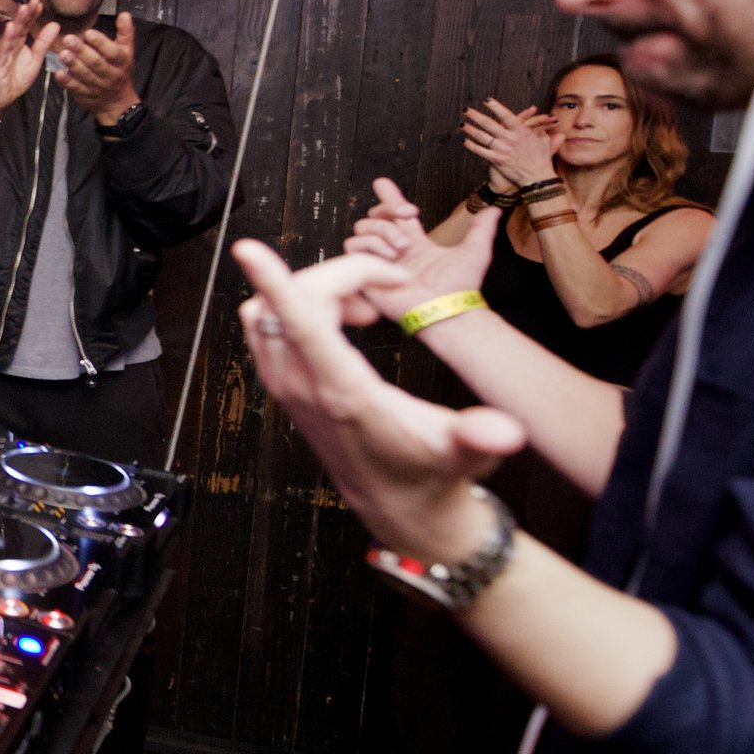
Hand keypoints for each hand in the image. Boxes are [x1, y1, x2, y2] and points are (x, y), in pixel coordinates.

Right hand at [0, 0, 59, 117]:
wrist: (2, 96)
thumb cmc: (16, 77)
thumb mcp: (35, 59)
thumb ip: (43, 43)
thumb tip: (55, 24)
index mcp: (18, 41)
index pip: (27, 25)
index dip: (33, 14)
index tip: (40, 2)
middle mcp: (9, 43)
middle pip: (19, 26)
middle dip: (26, 13)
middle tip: (34, 0)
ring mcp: (2, 52)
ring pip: (10, 34)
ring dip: (17, 21)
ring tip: (24, 9)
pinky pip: (3, 50)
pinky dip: (6, 39)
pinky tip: (10, 28)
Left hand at [53, 12, 137, 124]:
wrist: (116, 101)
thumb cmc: (119, 69)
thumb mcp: (126, 51)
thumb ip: (125, 32)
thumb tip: (124, 14)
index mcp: (121, 62)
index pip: (112, 52)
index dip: (101, 43)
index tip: (88, 33)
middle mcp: (110, 75)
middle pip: (96, 63)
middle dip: (82, 51)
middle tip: (68, 39)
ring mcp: (97, 86)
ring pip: (85, 75)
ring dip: (73, 64)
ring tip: (62, 53)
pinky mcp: (85, 95)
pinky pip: (75, 88)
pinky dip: (66, 81)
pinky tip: (58, 72)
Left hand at [232, 241, 525, 564]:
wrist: (397, 504)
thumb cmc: (431, 471)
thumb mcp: (464, 455)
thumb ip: (480, 439)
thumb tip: (505, 432)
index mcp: (343, 393)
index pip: (300, 327)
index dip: (276, 284)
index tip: (249, 249)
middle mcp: (301, 385)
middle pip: (295, 300)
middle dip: (343, 274)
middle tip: (390, 282)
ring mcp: (283, 383)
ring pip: (273, 307)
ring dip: (318, 288)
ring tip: (368, 305)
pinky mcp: (280, 381)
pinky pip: (270, 322)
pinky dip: (302, 304)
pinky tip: (347, 317)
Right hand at [340, 176, 494, 321]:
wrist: (446, 308)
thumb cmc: (461, 286)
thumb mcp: (475, 251)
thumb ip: (481, 229)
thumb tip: (494, 211)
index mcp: (415, 244)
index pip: (395, 215)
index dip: (388, 197)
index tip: (382, 184)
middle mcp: (394, 251)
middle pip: (375, 217)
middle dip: (388, 209)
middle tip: (408, 215)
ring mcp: (379, 261)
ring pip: (362, 228)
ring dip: (383, 230)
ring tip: (403, 246)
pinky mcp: (367, 273)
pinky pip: (353, 247)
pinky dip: (370, 245)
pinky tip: (390, 255)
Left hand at [463, 98, 560, 187]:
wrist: (537, 178)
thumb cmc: (542, 159)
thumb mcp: (544, 140)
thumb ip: (540, 129)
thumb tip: (546, 119)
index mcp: (521, 132)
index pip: (507, 116)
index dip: (496, 107)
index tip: (487, 100)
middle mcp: (510, 139)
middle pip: (490, 124)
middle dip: (476, 116)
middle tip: (466, 109)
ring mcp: (502, 150)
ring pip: (483, 137)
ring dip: (471, 129)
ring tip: (463, 124)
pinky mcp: (497, 160)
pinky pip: (481, 151)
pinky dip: (472, 146)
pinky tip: (465, 141)